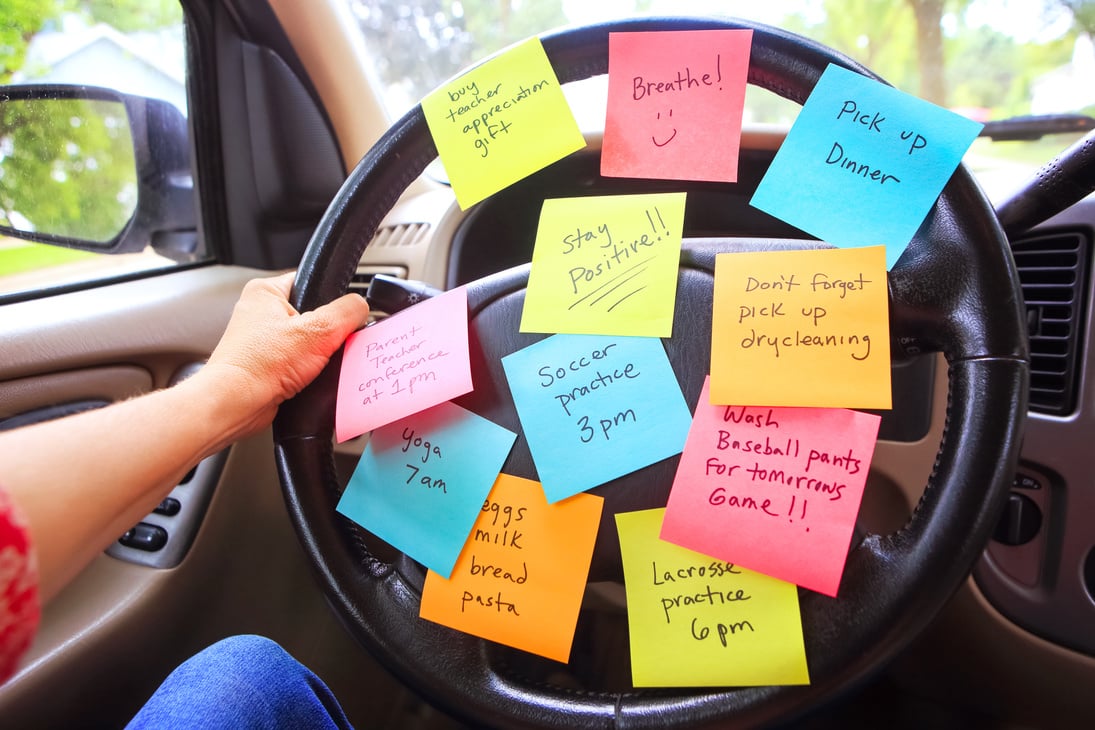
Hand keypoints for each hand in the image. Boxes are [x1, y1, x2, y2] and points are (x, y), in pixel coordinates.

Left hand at [192, 272, 369, 447]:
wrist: (236, 404)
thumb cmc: (258, 365)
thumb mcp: (318, 330)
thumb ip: (347, 312)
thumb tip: (362, 307)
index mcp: (265, 291)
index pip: (311, 282)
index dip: (332, 299)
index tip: (342, 316)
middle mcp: (260, 313)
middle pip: (313, 315)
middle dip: (326, 334)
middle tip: (326, 345)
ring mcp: (262, 341)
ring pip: (308, 342)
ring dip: (317, 355)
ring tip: (313, 364)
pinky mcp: (266, 365)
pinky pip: (299, 363)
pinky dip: (307, 372)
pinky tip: (306, 379)